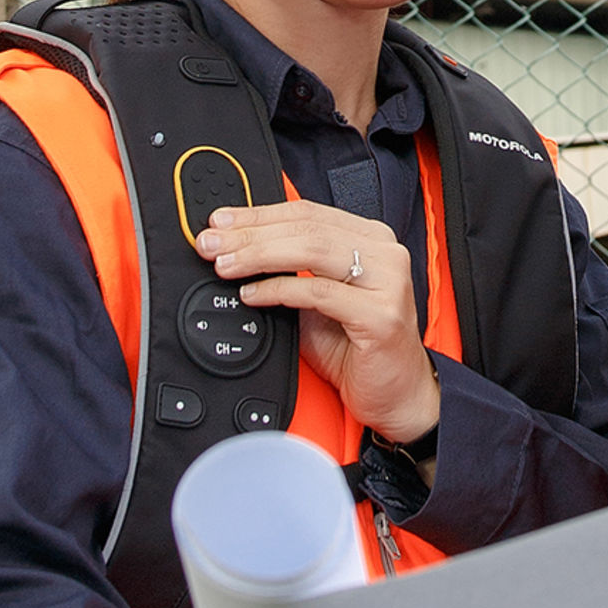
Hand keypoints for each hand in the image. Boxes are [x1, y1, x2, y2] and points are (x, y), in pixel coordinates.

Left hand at [198, 201, 441, 445]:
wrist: (396, 394)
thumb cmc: (356, 347)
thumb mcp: (317, 300)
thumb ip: (289, 272)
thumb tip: (235, 251)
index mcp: (370, 239)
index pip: (308, 212)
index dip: (259, 214)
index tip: (222, 222)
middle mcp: (384, 253)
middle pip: (307, 227)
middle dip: (251, 233)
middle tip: (211, 243)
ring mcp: (387, 282)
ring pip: (313, 251)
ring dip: (260, 255)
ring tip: (226, 265)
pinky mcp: (381, 315)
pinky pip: (318, 293)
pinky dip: (278, 290)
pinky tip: (252, 295)